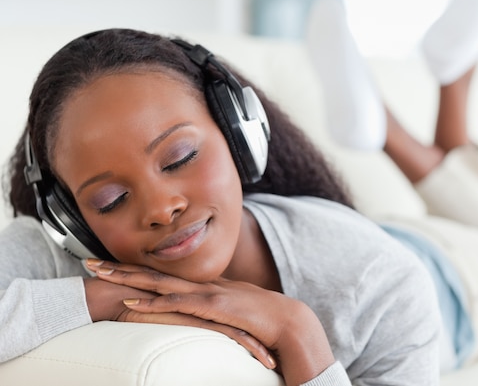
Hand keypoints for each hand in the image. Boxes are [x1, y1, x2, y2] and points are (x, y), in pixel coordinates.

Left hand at [86, 259, 335, 385]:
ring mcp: (205, 293)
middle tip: (89, 262)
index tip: (109, 264)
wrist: (285, 319)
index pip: (161, 274)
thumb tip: (196, 312)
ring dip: (127, 279)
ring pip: (159, 283)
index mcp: (202, 284)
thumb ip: (212, 308)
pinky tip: (131, 304)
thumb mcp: (230, 310)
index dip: (134, 268)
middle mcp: (199, 283)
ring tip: (100, 276)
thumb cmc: (259, 317)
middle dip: (120, 267)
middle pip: (153, 273)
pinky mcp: (212, 306)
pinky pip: (176, 305)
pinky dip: (152, 304)